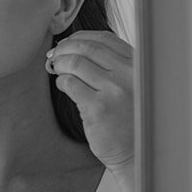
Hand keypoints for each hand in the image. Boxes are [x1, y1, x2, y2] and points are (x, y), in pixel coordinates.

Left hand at [46, 31, 133, 172]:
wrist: (136, 153)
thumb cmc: (131, 121)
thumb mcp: (134, 86)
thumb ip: (117, 66)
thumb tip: (78, 46)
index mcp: (137, 66)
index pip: (105, 39)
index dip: (81, 37)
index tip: (68, 42)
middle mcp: (128, 75)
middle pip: (87, 48)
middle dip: (65, 48)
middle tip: (54, 55)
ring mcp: (113, 91)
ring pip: (75, 63)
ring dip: (59, 63)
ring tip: (55, 68)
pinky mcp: (97, 109)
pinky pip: (70, 84)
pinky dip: (61, 81)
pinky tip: (63, 85)